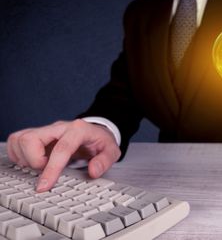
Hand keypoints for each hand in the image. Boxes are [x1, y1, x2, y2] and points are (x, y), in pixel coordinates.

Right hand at [6, 119, 120, 191]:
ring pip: (20, 139)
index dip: (51, 169)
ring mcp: (47, 130)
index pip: (62, 148)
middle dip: (33, 161)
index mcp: (78, 130)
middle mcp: (59, 127)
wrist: (96, 132)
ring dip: (24, 158)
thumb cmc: (101, 142)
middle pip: (32, 138)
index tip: (44, 186)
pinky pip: (17, 141)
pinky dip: (19, 155)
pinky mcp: (37, 134)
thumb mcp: (112, 151)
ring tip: (39, 166)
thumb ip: (104, 161)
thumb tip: (93, 172)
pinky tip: (32, 162)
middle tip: (45, 170)